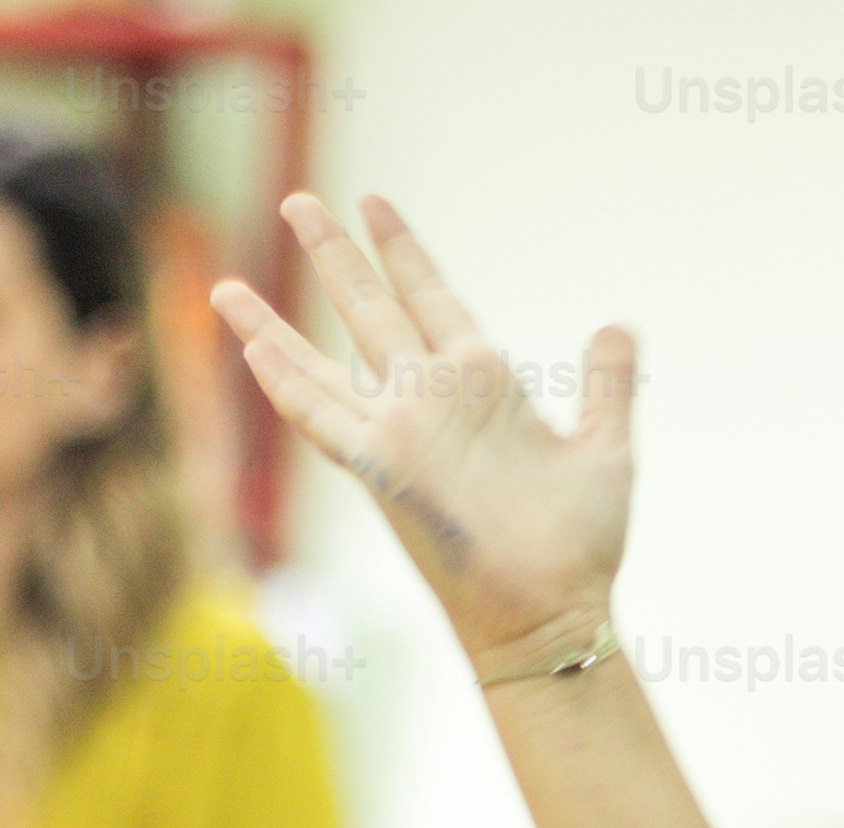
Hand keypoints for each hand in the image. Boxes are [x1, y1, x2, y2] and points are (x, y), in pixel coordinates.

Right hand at [214, 193, 632, 680]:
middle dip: (332, 254)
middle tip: (297, 201)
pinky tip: (250, 348)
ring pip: (323, 361)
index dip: (401, 250)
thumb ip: (607, 383)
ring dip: (275, 322)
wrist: (554, 611)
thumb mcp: (604, 450)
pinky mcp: (383, 470)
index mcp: (482, 382)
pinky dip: (286, 383)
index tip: (373, 204)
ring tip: (226, 283)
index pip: (429, 297)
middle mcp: (430, 399)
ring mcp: (401, 433)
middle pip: (367, 309)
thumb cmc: (581, 545)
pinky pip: (320, 418)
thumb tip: (616, 326)